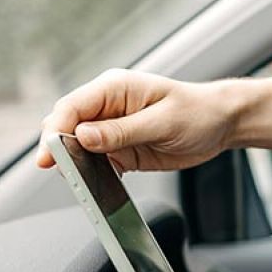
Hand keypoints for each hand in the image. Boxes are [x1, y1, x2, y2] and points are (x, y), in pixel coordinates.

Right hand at [36, 69, 241, 172]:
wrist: (221, 123)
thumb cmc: (198, 112)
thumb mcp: (163, 122)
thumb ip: (122, 131)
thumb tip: (84, 136)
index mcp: (114, 88)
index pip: (71, 107)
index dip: (55, 131)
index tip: (49, 155)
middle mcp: (108, 107)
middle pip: (66, 127)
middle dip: (59, 149)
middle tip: (62, 172)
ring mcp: (113, 129)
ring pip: (78, 148)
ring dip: (75, 164)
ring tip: (80, 181)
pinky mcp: (121, 149)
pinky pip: (97, 163)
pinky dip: (93, 174)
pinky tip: (96, 183)